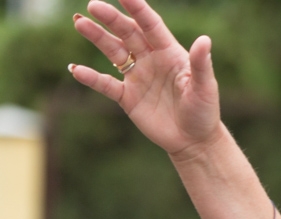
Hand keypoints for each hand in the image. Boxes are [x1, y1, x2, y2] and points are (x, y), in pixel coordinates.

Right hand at [69, 0, 219, 157]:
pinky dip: (91, 78)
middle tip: (94, 5)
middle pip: (128, 33)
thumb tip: (205, 40)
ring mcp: (137, 77)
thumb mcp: (205, 87)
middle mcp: (150, 60)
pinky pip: (106, 85)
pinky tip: (75, 69)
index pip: (151, 25)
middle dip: (111, 19)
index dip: (138, 8)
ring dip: (97, 37)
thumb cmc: (204, 112)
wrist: (195, 142)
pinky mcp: (128, 97)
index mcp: (169, 53)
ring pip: (113, 51)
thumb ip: (201, 64)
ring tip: (80, 22)